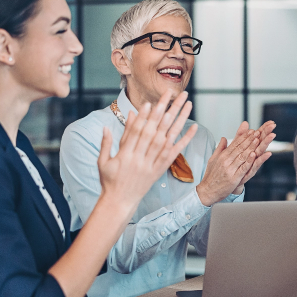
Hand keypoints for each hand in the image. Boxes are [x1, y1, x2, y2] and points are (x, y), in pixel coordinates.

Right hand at [98, 91, 196, 208]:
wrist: (120, 202)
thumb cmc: (109, 181)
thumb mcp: (103, 162)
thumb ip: (106, 143)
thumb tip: (107, 126)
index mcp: (126, 155)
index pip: (137, 132)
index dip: (144, 117)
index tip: (151, 102)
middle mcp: (141, 158)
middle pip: (155, 130)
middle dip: (165, 110)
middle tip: (174, 94)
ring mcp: (153, 163)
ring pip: (168, 137)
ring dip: (179, 119)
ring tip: (187, 104)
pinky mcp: (161, 168)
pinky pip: (176, 152)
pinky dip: (185, 139)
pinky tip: (193, 127)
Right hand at [196, 122, 261, 205]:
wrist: (207, 191)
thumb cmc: (210, 176)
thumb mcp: (213, 159)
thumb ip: (220, 148)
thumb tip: (224, 138)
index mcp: (222, 156)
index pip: (234, 144)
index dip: (244, 137)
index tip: (251, 131)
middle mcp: (226, 161)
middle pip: (240, 148)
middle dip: (249, 139)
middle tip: (258, 132)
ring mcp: (230, 169)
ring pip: (242, 156)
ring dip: (251, 147)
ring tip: (258, 139)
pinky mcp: (234, 178)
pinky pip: (243, 168)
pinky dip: (249, 161)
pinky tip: (254, 155)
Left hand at [238, 120, 276, 185]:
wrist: (231, 182)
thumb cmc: (235, 164)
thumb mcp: (236, 147)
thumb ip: (241, 135)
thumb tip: (245, 123)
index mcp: (250, 148)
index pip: (259, 136)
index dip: (264, 129)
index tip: (271, 122)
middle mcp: (254, 155)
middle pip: (261, 142)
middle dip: (267, 133)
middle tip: (273, 126)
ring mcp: (253, 163)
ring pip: (261, 152)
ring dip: (266, 143)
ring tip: (271, 136)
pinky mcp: (251, 171)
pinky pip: (257, 165)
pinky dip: (261, 159)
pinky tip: (266, 153)